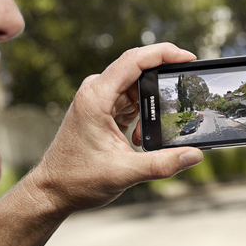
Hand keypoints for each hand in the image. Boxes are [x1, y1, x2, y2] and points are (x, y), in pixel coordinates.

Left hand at [28, 43, 203, 214]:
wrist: (51, 192)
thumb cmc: (77, 180)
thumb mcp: (124, 173)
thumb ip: (162, 164)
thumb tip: (195, 155)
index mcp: (96, 96)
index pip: (134, 60)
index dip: (164, 53)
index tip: (189, 58)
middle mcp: (96, 91)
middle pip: (138, 69)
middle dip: (163, 81)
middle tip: (183, 96)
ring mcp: (98, 98)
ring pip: (136, 85)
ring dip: (152, 104)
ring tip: (153, 131)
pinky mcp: (102, 109)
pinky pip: (130, 99)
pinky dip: (143, 114)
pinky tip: (140, 138)